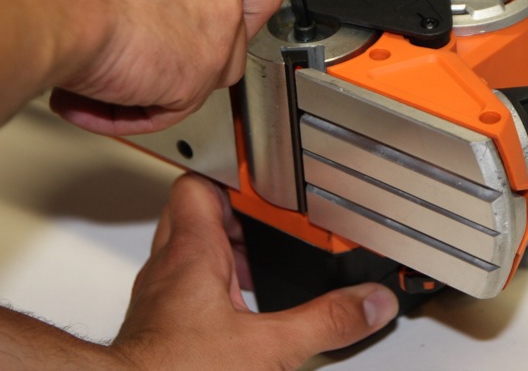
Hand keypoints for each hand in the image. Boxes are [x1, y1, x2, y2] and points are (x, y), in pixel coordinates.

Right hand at [0, 0, 283, 135]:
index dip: (216, 13)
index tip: (191, 27)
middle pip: (236, 33)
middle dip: (195, 57)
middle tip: (149, 64)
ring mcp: (218, 27)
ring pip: (207, 78)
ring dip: (156, 89)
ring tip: (98, 82)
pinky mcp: (201, 74)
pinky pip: (169, 111)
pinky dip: (127, 114)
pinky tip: (89, 99)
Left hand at [110, 174, 399, 369]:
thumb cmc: (173, 370)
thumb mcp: (268, 347)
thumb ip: (325, 322)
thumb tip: (369, 302)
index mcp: (192, 253)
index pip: (198, 183)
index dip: (230, 175)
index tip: (262, 177)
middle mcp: (169, 268)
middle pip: (195, 212)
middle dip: (234, 214)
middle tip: (268, 220)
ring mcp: (160, 296)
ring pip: (188, 250)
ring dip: (223, 250)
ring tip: (261, 260)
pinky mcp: (159, 324)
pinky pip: (185, 285)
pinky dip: (213, 286)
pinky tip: (239, 310)